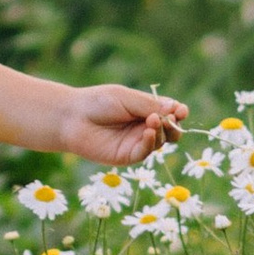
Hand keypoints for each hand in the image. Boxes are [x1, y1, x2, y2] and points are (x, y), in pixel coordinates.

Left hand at [59, 83, 185, 167]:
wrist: (73, 118)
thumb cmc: (98, 102)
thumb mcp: (126, 98)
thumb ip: (150, 105)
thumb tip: (177, 107)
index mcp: (145, 110)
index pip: (169, 113)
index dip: (178, 112)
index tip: (181, 110)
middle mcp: (144, 127)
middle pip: (170, 130)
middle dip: (174, 124)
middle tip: (171, 117)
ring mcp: (136, 142)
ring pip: (161, 142)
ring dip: (161, 131)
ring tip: (153, 120)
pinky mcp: (127, 156)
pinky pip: (145, 152)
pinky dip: (151, 143)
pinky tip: (148, 132)